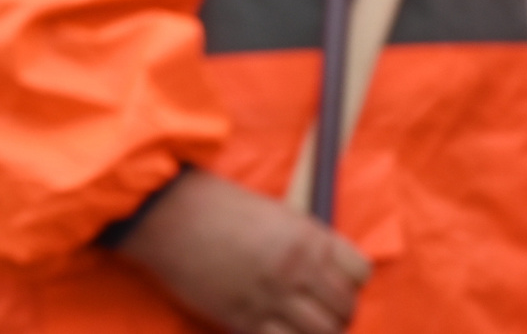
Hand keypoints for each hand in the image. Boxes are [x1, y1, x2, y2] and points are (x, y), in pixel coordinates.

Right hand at [112, 169, 370, 333]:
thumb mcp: (272, 213)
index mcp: (306, 236)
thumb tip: (325, 270)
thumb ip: (304, 242)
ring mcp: (271, 296)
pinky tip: (279, 331)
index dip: (352, 282)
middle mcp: (296, 269)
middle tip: (322, 314)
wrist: (166, 213)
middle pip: (345, 310)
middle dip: (339, 316)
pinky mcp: (243, 319)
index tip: (338, 284)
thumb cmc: (216, 206)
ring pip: (321, 333)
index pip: (360, 273)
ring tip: (301, 326)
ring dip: (317, 332)